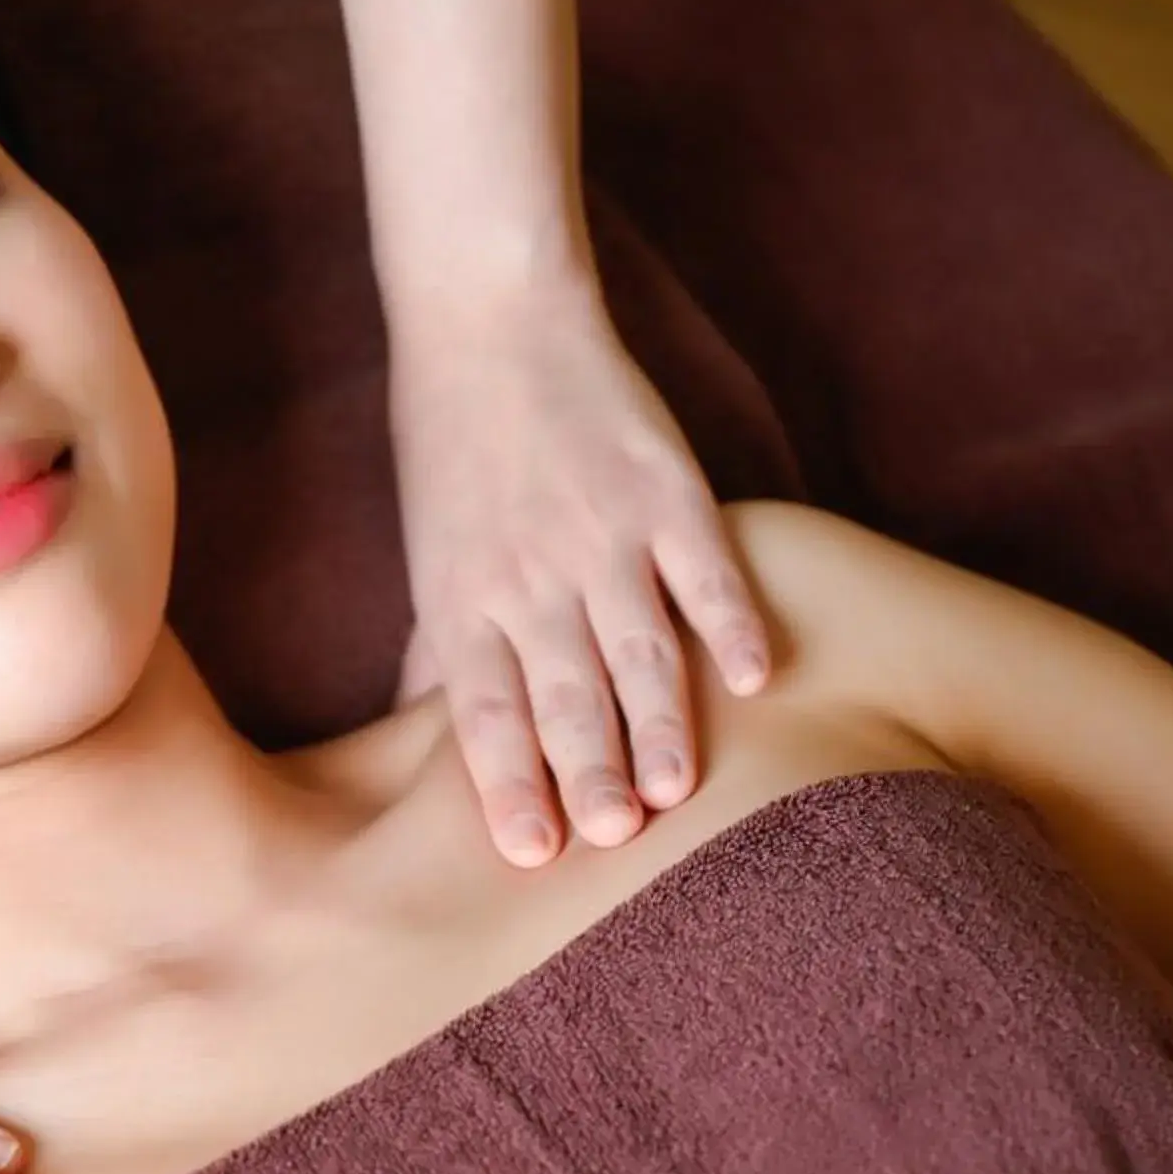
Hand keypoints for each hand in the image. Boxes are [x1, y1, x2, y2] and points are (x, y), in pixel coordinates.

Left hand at [392, 287, 771, 865]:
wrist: (488, 321)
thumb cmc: (451, 454)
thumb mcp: (430, 558)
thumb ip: (440, 652)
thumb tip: (414, 739)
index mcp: (465, 602)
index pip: (485, 713)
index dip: (507, 783)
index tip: (530, 852)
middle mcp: (532, 578)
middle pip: (563, 692)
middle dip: (587, 768)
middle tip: (611, 835)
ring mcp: (602, 533)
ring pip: (638, 644)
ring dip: (660, 719)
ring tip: (679, 789)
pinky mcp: (665, 489)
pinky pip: (706, 566)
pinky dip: (733, 620)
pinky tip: (758, 676)